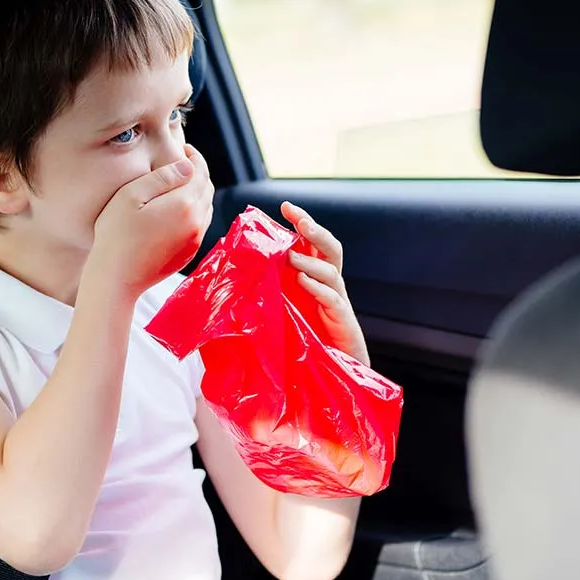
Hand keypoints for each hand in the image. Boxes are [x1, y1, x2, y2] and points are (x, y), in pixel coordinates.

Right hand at [89, 145, 214, 296]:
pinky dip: (195, 210)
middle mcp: (196, 222)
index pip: (200, 171)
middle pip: (207, 188)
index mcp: (185, 204)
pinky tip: (176, 208)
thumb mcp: (131, 196)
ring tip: (179, 184)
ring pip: (206, 207)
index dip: (194, 157)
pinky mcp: (189, 253)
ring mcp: (195, 240)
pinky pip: (200, 224)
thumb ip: (162, 178)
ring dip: (197, 191)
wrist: (117, 278)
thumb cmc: (117, 234)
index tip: (184, 148)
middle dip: (197, 172)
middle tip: (181, 163)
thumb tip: (187, 166)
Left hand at [282, 201, 369, 365]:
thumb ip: (269, 290)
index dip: (303, 223)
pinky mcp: (342, 321)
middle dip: (315, 231)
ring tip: (290, 257)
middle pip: (330, 249)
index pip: (312, 244)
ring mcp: (338, 302)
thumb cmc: (304, 341)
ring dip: (310, 261)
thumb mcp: (283, 309)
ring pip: (331, 272)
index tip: (285, 206)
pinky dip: (318, 288)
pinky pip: (334, 299)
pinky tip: (304, 282)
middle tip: (300, 221)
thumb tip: (236, 274)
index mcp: (315, 279)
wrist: (332, 373)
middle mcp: (329, 286)